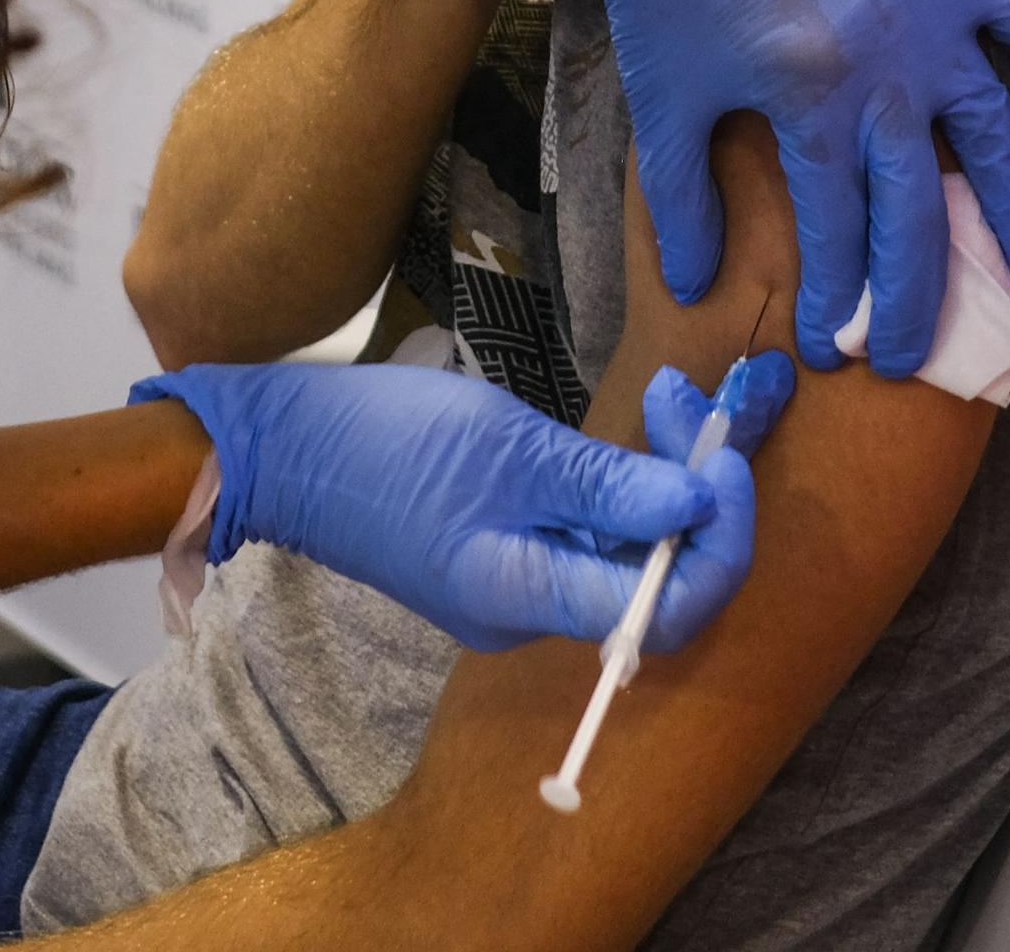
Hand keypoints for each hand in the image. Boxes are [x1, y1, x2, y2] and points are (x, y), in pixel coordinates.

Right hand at [133, 357, 790, 652]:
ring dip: (662, 480)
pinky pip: (586, 533)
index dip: (719, 539)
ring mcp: (513, 583)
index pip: (671, 608)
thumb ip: (607, 484)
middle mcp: (531, 610)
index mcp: (531, 598)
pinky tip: (626, 428)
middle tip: (691, 404)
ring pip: (624, 549)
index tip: (724, 457)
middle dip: (697, 495)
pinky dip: (619, 485)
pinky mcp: (498, 551)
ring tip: (667, 397)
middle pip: (655, 580)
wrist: (284, 448)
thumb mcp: (509, 448)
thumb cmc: (387, 441)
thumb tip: (701, 506)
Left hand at [560, 0, 1009, 374]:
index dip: (838, 295)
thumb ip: (682, 192)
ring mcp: (930, 6)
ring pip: (989, 136)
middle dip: (915, 292)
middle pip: (917, 205)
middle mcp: (885, 62)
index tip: (835, 347)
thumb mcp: (664, 84)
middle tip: (914, 356)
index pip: (838, 228)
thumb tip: (695, 286)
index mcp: (808, 98)